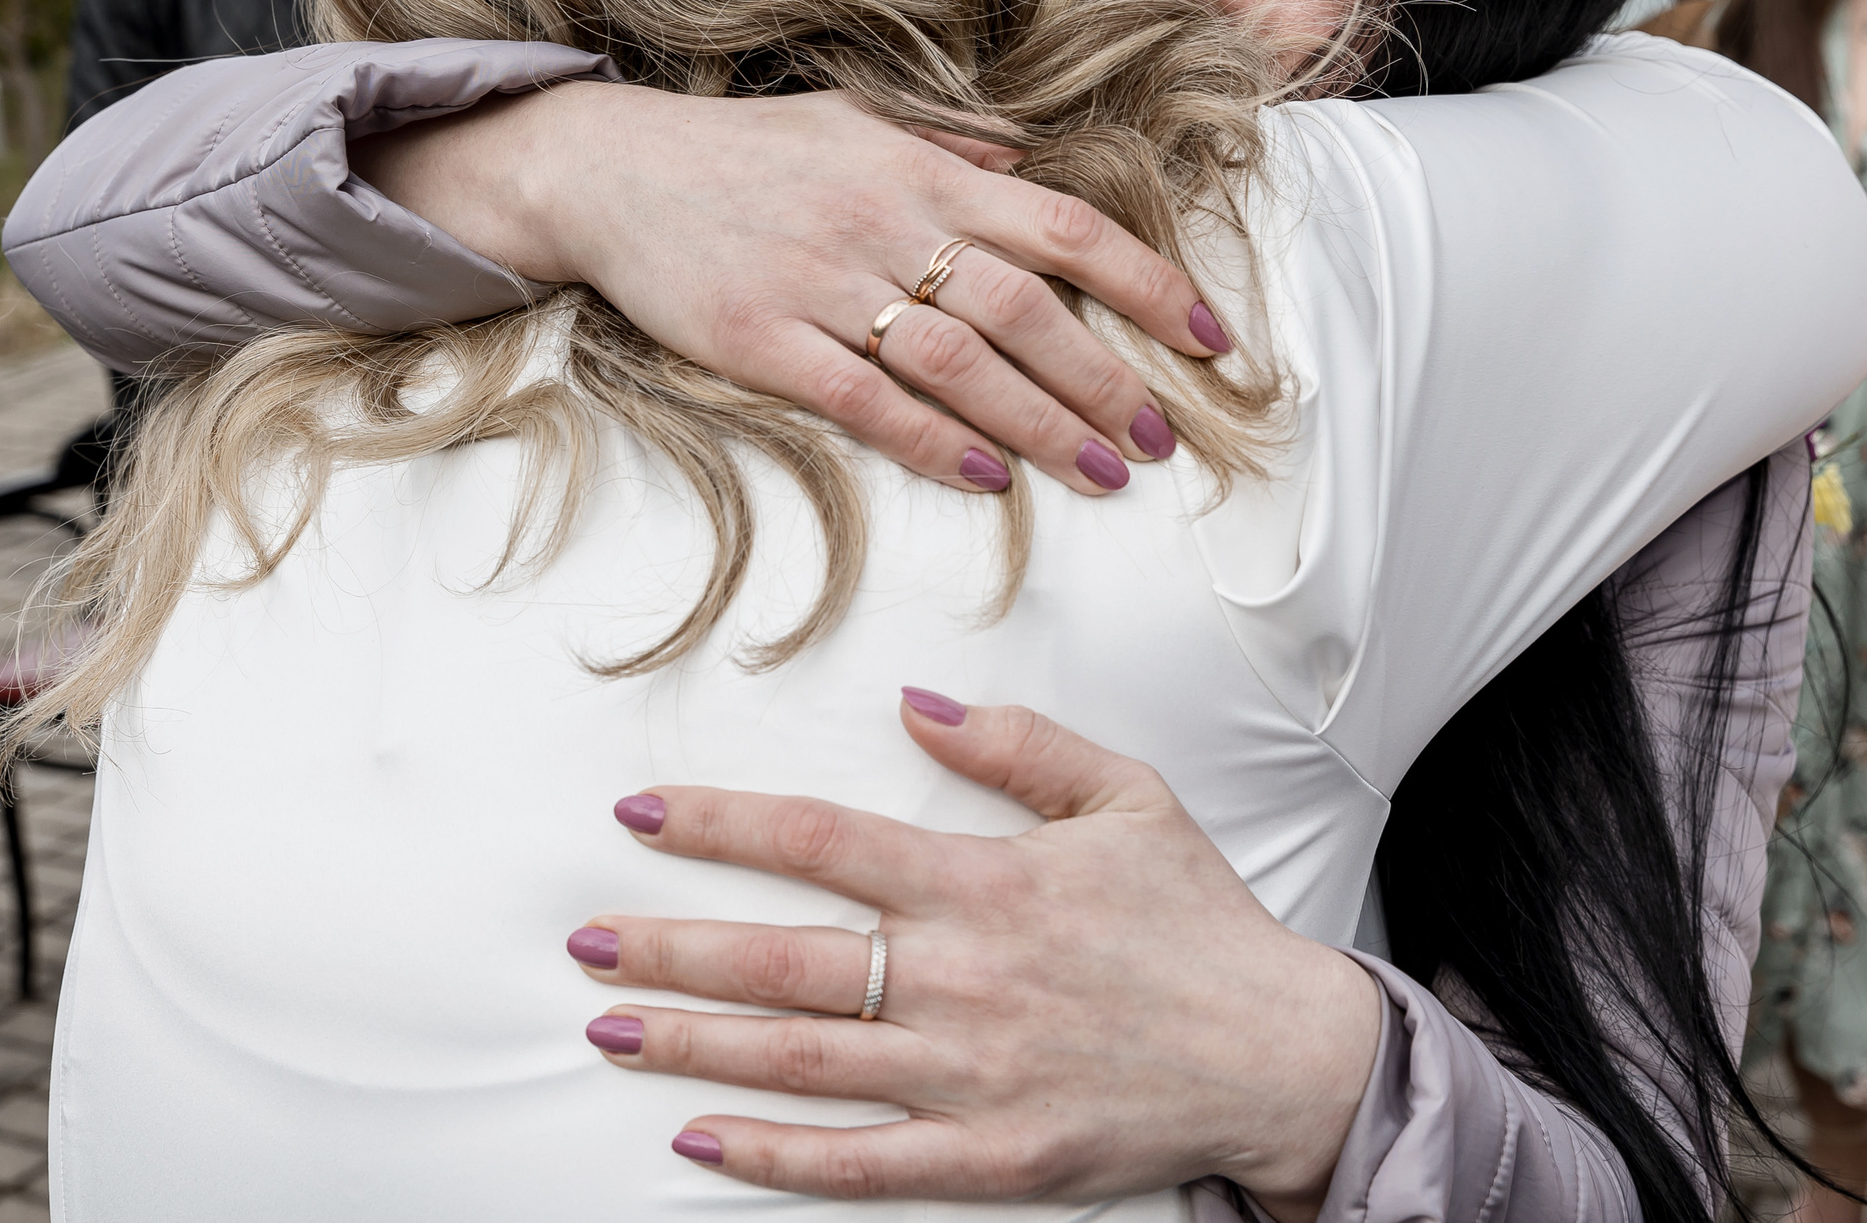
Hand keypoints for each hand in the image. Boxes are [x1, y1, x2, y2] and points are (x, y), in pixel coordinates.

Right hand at [350, 84, 1233, 495]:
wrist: (610, 168)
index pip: (1064, 226)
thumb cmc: (747, 150)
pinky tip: (987, 476)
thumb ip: (948, 140)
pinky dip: (932, 441)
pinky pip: (865, 400)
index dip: (1147, 283)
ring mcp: (824, 283)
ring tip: (1100, 474)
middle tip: (1158, 440)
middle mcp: (887, 222)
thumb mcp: (856, 117)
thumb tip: (1025, 159)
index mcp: (925, 169)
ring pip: (960, 364)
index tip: (1208, 338)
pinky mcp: (763, 340)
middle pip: (1027, 310)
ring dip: (1041, 425)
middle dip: (1106, 380)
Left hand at [570, 695, 1378, 1216]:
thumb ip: (1018, 745)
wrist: (1282, 1053)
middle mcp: (964, 977)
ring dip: (694, 1042)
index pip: (823, 842)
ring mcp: (973, 1075)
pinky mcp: (993, 1157)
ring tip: (607, 1025)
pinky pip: (862, 1163)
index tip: (643, 817)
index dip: (721, 827)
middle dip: (671, 947)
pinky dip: (775, 1153)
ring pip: (802, 1059)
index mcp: (987, 882)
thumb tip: (917, 702)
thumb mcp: (1127, 797)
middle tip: (584, 940)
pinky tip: (700, 1137)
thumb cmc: (1198, 920)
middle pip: (784, 960)